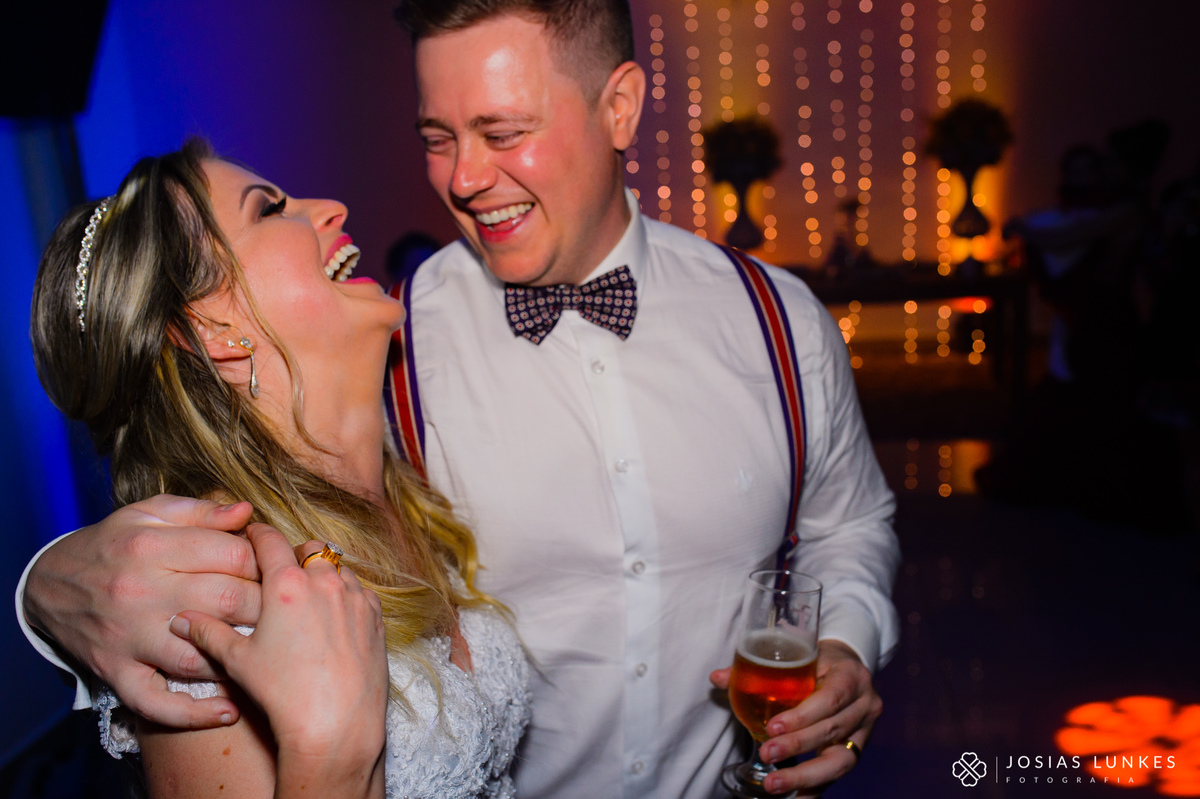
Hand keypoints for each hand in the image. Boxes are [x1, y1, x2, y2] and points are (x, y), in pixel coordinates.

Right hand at [23, 495, 260, 727]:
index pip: (234, 556)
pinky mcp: (116, 672)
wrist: (51, 584)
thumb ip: (202, 512)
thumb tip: (247, 512)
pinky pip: (157, 703)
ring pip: (199, 656)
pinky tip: (227, 710)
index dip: (266, 563)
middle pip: (226, 603)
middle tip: (282, 613)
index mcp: (154, 547)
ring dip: (239, 660)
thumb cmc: (114, 543)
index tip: (277, 570)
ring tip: (266, 655)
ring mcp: (129, 637)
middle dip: (265, 608)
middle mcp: (142, 592)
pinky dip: (194, 713)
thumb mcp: (150, 513)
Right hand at [173, 526, 387, 790]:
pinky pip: (360, 591)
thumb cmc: (284, 693)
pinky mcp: (376, 616)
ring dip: (323, 573)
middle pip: (311, 548)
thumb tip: (181, 619)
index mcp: (288, 584)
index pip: (270, 541)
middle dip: (295, 553)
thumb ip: (208, 633)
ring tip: (308, 596)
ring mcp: (356, 597)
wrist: (337, 724)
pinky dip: (346, 594)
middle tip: (282, 571)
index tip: (251, 533)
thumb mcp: (238, 661)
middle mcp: (326, 582)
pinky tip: (334, 616)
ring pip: (338, 568)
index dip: (258, 534)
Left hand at [710, 640, 882, 796]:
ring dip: (805, 775)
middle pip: (834, 730)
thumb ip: (757, 668)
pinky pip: (838, 774)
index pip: (830, 698)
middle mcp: (865, 703)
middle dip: (798, 746)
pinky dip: (815, 788)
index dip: (802, 716)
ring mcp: (866, 730)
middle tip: (767, 754)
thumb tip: (716, 678)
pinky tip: (794, 797)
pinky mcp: (860, 749)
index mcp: (851, 674)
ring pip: (842, 760)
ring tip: (774, 784)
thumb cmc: (816, 661)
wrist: (847, 667)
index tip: (772, 727)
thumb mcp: (796, 657)